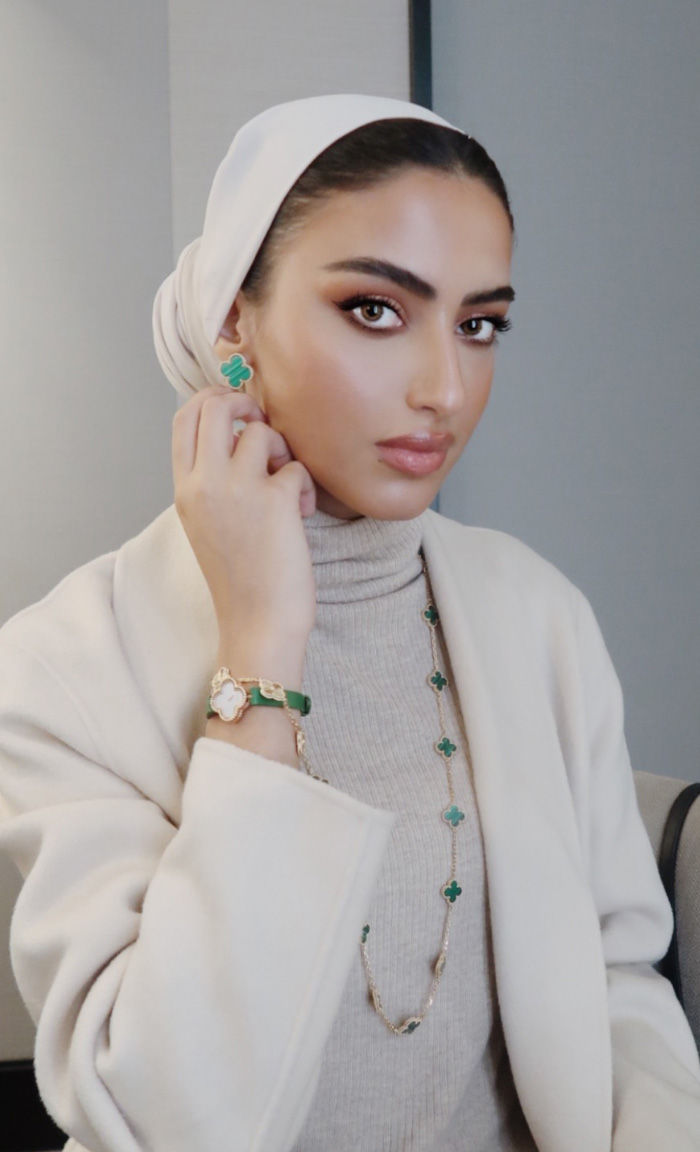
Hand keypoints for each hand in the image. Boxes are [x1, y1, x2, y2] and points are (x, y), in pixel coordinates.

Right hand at [172, 384, 317, 646]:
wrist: (257, 623)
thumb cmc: (240, 578)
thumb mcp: (206, 523)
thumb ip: (211, 480)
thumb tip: (238, 436)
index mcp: (183, 489)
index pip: (183, 418)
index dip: (211, 399)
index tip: (236, 409)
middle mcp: (203, 483)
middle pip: (215, 406)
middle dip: (246, 406)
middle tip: (264, 429)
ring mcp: (237, 489)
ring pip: (261, 432)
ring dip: (282, 452)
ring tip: (285, 487)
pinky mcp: (275, 499)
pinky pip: (295, 466)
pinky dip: (303, 486)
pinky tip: (298, 514)